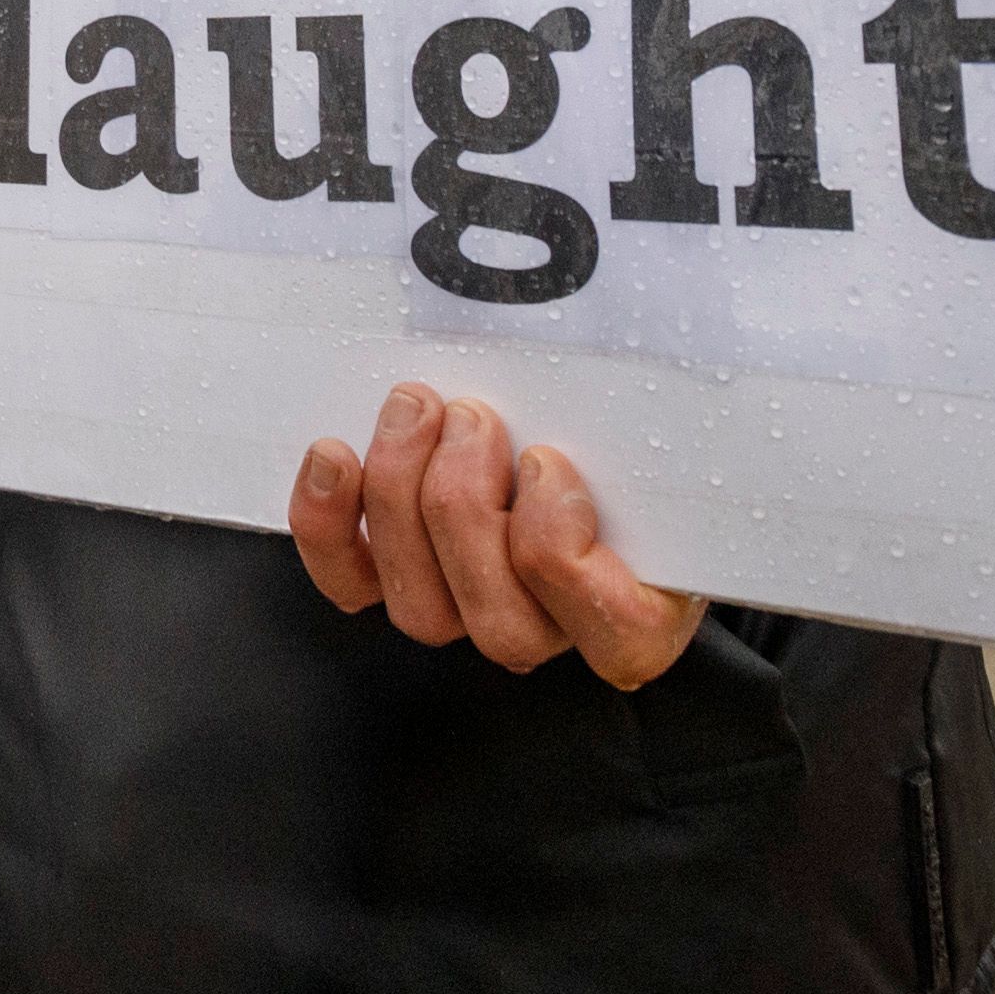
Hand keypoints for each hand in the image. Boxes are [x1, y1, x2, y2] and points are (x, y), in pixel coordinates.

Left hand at [292, 383, 701, 687]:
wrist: (574, 421)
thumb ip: (646, 431)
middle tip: (469, 416)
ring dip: (403, 499)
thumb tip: (667, 362)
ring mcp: (470, 614)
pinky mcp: (400, 582)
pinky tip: (333, 457)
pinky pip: (352, 585)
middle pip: (501, 621)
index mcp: (643, 613)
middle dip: (467, 505)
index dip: (560, 545)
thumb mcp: (656, 432)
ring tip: (415, 410)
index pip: (616, 630)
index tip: (545, 459)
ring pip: (422, 610)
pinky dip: (327, 527)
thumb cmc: (623, 434)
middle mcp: (554, 631)